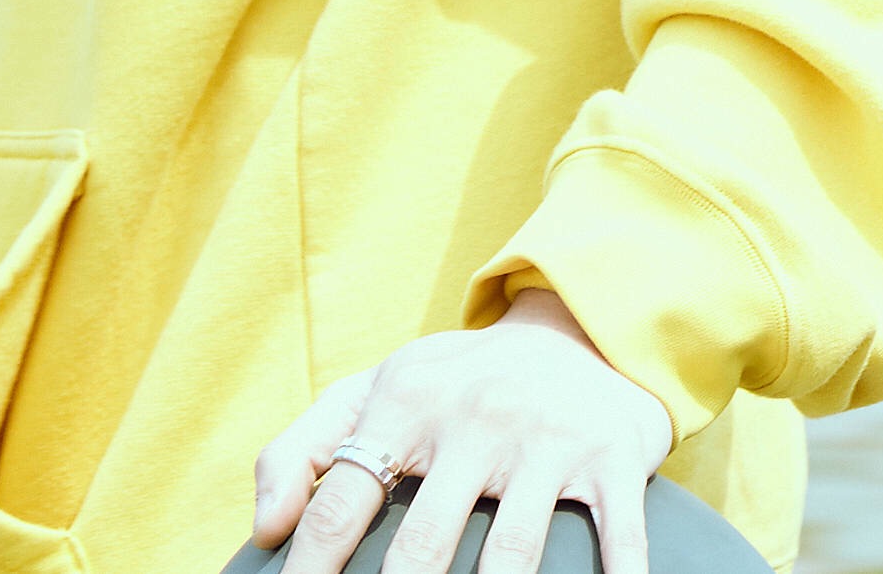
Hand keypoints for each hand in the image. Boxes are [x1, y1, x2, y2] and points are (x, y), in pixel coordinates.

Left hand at [254, 288, 680, 573]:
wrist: (582, 333)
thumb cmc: (457, 387)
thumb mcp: (376, 393)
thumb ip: (300, 451)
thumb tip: (265, 531)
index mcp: (408, 402)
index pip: (340, 507)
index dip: (309, 573)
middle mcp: (478, 417)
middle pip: (422, 549)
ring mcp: (549, 439)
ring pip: (511, 556)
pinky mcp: (613, 457)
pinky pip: (617, 536)